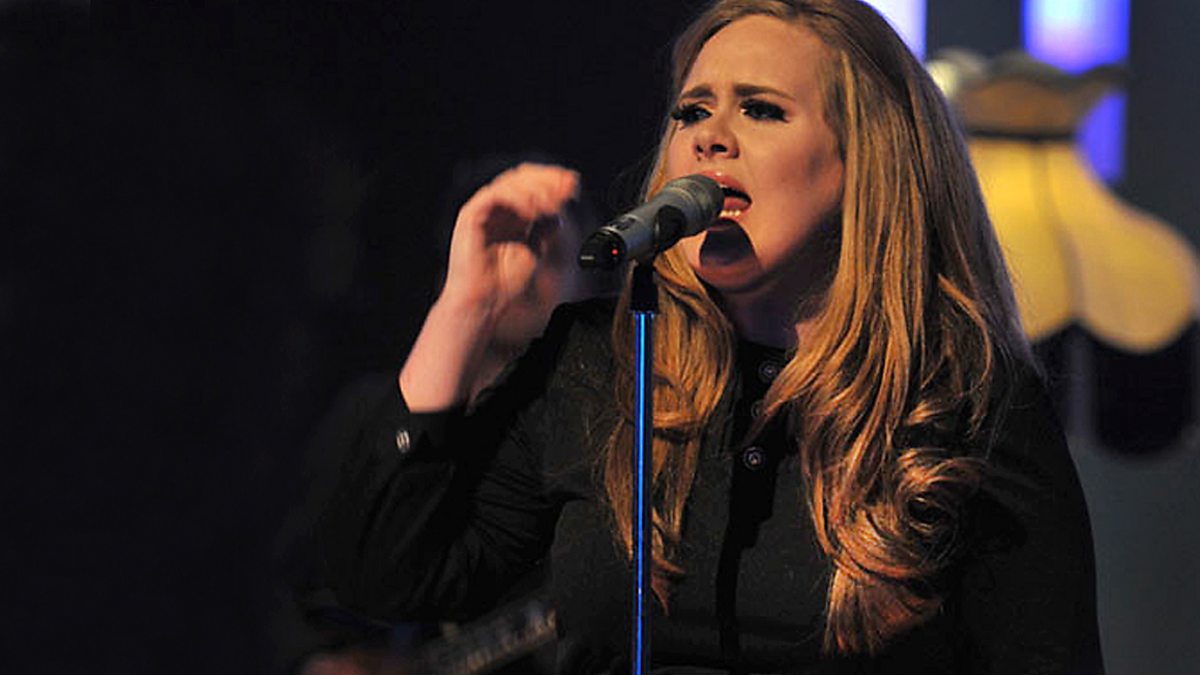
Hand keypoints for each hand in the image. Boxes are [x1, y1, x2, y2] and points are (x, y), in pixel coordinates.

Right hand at [399, 163, 578, 410]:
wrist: (483, 302)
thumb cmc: (504, 283)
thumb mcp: (535, 251)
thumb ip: (545, 230)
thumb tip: (560, 213)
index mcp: (511, 215)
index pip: (532, 185)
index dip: (553, 181)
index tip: (573, 186)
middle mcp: (496, 208)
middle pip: (522, 177)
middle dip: (548, 179)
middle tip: (568, 187)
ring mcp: (483, 209)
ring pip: (510, 182)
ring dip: (536, 189)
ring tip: (552, 203)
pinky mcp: (471, 215)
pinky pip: (495, 195)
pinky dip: (517, 199)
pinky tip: (533, 211)